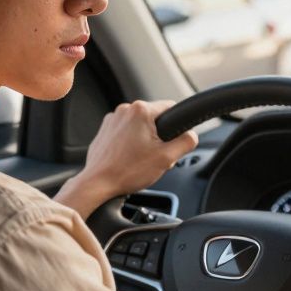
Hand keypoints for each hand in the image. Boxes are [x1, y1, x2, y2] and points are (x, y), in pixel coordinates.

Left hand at [54, 100, 197, 216]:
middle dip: (159, 137)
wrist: (98, 183)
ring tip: (139, 160)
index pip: (171, 107)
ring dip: (145, 140)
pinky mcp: (104, 131)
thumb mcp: (167, 158)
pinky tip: (128, 160)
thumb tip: (192, 135)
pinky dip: (130, 144)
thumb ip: (186, 142)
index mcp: (140, 110)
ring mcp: (112, 120)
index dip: (177, 126)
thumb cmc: (127, 171)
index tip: (172, 141)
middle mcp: (124, 110)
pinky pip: (125, 133)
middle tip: (155, 156)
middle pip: (154, 119)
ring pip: (140, 126)